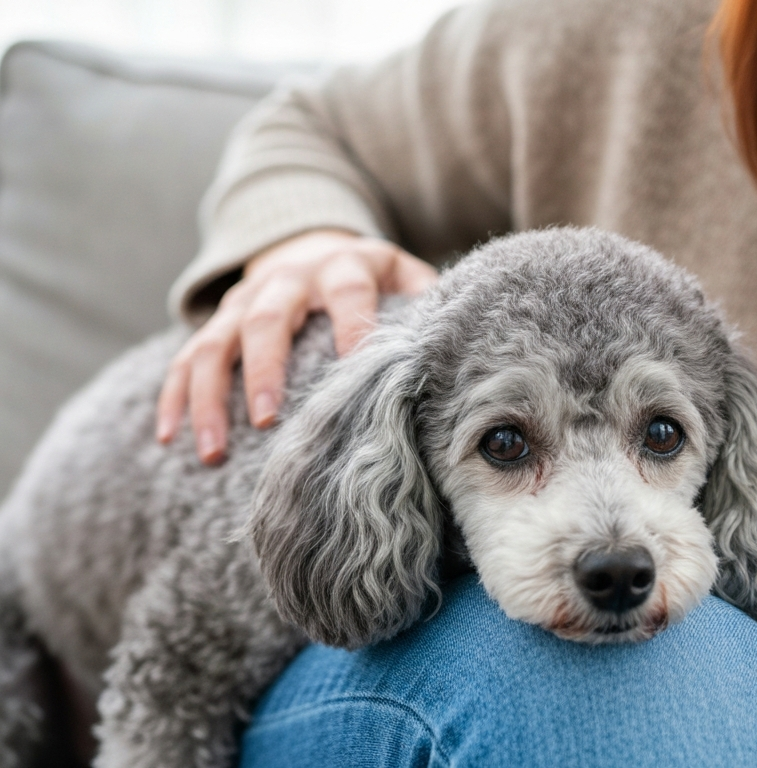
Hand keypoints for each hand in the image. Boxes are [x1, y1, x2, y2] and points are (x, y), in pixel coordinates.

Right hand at [156, 229, 437, 464]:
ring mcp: (244, 299)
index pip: (351, 293)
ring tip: (212, 451)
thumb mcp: (406, 278)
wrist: (316, 244)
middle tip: (270, 419)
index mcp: (346, 266)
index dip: (354, 325)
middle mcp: (288, 278)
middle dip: (266, 370)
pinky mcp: (216, 321)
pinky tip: (169, 438)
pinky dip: (175, 398)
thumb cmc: (376, 281)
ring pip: (214, 344)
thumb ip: (427, 307)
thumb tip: (458, 351)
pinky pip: (185, 358)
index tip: (355, 369)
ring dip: (209, 398)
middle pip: (268, 319)